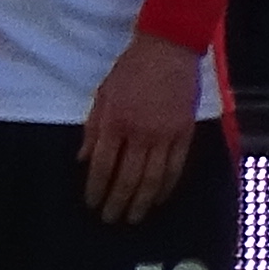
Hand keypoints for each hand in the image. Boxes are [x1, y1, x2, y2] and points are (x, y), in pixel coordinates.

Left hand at [78, 33, 204, 222]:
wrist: (168, 50)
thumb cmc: (129, 70)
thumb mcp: (102, 95)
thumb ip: (92, 129)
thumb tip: (83, 160)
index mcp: (115, 122)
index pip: (103, 165)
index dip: (96, 188)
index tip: (92, 204)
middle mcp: (141, 132)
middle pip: (128, 177)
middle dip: (117, 201)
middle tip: (111, 219)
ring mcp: (166, 135)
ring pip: (153, 178)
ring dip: (142, 201)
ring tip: (134, 217)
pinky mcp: (185, 133)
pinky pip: (176, 167)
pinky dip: (166, 186)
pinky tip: (158, 199)